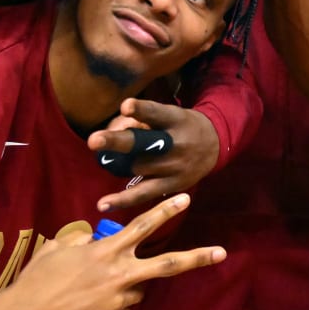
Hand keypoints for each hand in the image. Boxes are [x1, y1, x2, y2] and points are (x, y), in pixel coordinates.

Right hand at [0, 193, 224, 309]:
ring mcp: (119, 303)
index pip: (142, 226)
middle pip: (166, 265)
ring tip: (89, 296)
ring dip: (123, 291)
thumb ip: (80, 242)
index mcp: (105, 252)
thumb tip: (94, 239)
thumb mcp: (55, 250)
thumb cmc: (34, 283)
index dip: (165, 211)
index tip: (186, 198)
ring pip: (135, 293)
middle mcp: (119, 275)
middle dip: (197, 257)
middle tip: (221, 253)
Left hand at [90, 98, 219, 214]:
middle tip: (94, 140)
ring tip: (102, 158)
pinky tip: (103, 204)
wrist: (214, 146)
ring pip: (136, 166)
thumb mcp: (170, 115)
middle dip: (118, 141)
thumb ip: (143, 121)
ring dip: (116, 163)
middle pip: (143, 143)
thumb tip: (110, 132)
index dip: (141, 109)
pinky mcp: (171, 185)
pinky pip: (143, 194)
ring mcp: (173, 166)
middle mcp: (175, 143)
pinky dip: (122, 200)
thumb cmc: (181, 126)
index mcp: (175, 120)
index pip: (156, 113)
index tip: (125, 106)